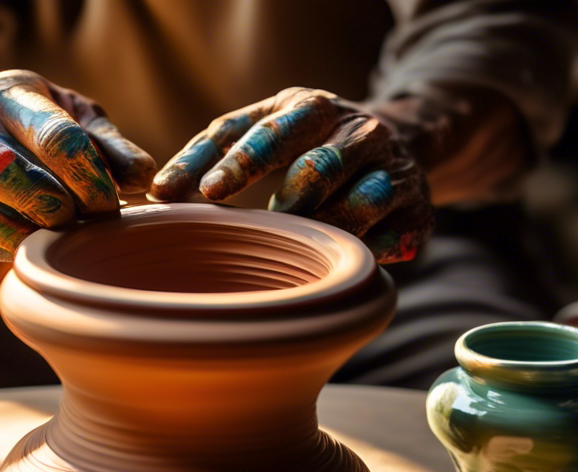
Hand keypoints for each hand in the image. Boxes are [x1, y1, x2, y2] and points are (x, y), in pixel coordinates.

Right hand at [0, 70, 156, 260]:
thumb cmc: (41, 135)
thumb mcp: (82, 126)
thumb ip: (115, 149)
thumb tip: (141, 178)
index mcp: (12, 94)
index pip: (56, 136)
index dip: (89, 177)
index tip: (109, 205)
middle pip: (2, 170)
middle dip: (51, 204)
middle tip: (80, 220)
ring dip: (22, 229)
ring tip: (54, 233)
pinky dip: (4, 245)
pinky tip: (30, 243)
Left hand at [152, 87, 433, 262]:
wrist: (398, 143)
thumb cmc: (303, 142)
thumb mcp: (263, 128)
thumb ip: (212, 152)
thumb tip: (156, 194)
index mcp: (313, 107)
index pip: (271, 132)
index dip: (239, 163)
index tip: (207, 193)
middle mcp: (361, 130)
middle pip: (318, 169)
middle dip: (285, 202)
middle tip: (266, 224)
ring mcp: (395, 170)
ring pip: (356, 207)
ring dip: (323, 231)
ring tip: (303, 243)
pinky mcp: (420, 211)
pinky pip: (387, 242)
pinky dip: (361, 254)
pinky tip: (344, 257)